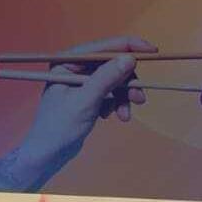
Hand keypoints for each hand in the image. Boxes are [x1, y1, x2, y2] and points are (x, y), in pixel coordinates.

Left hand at [0, 36, 157, 191]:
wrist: (48, 154)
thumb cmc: (59, 127)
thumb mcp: (85, 101)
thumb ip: (106, 78)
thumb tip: (129, 58)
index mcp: (66, 62)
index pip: (103, 47)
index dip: (129, 46)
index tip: (152, 51)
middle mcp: (74, 68)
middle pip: (112, 64)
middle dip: (128, 82)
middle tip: (141, 98)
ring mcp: (82, 82)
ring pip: (114, 80)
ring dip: (124, 96)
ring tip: (125, 115)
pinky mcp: (88, 96)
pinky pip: (111, 92)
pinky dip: (116, 103)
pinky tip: (111, 116)